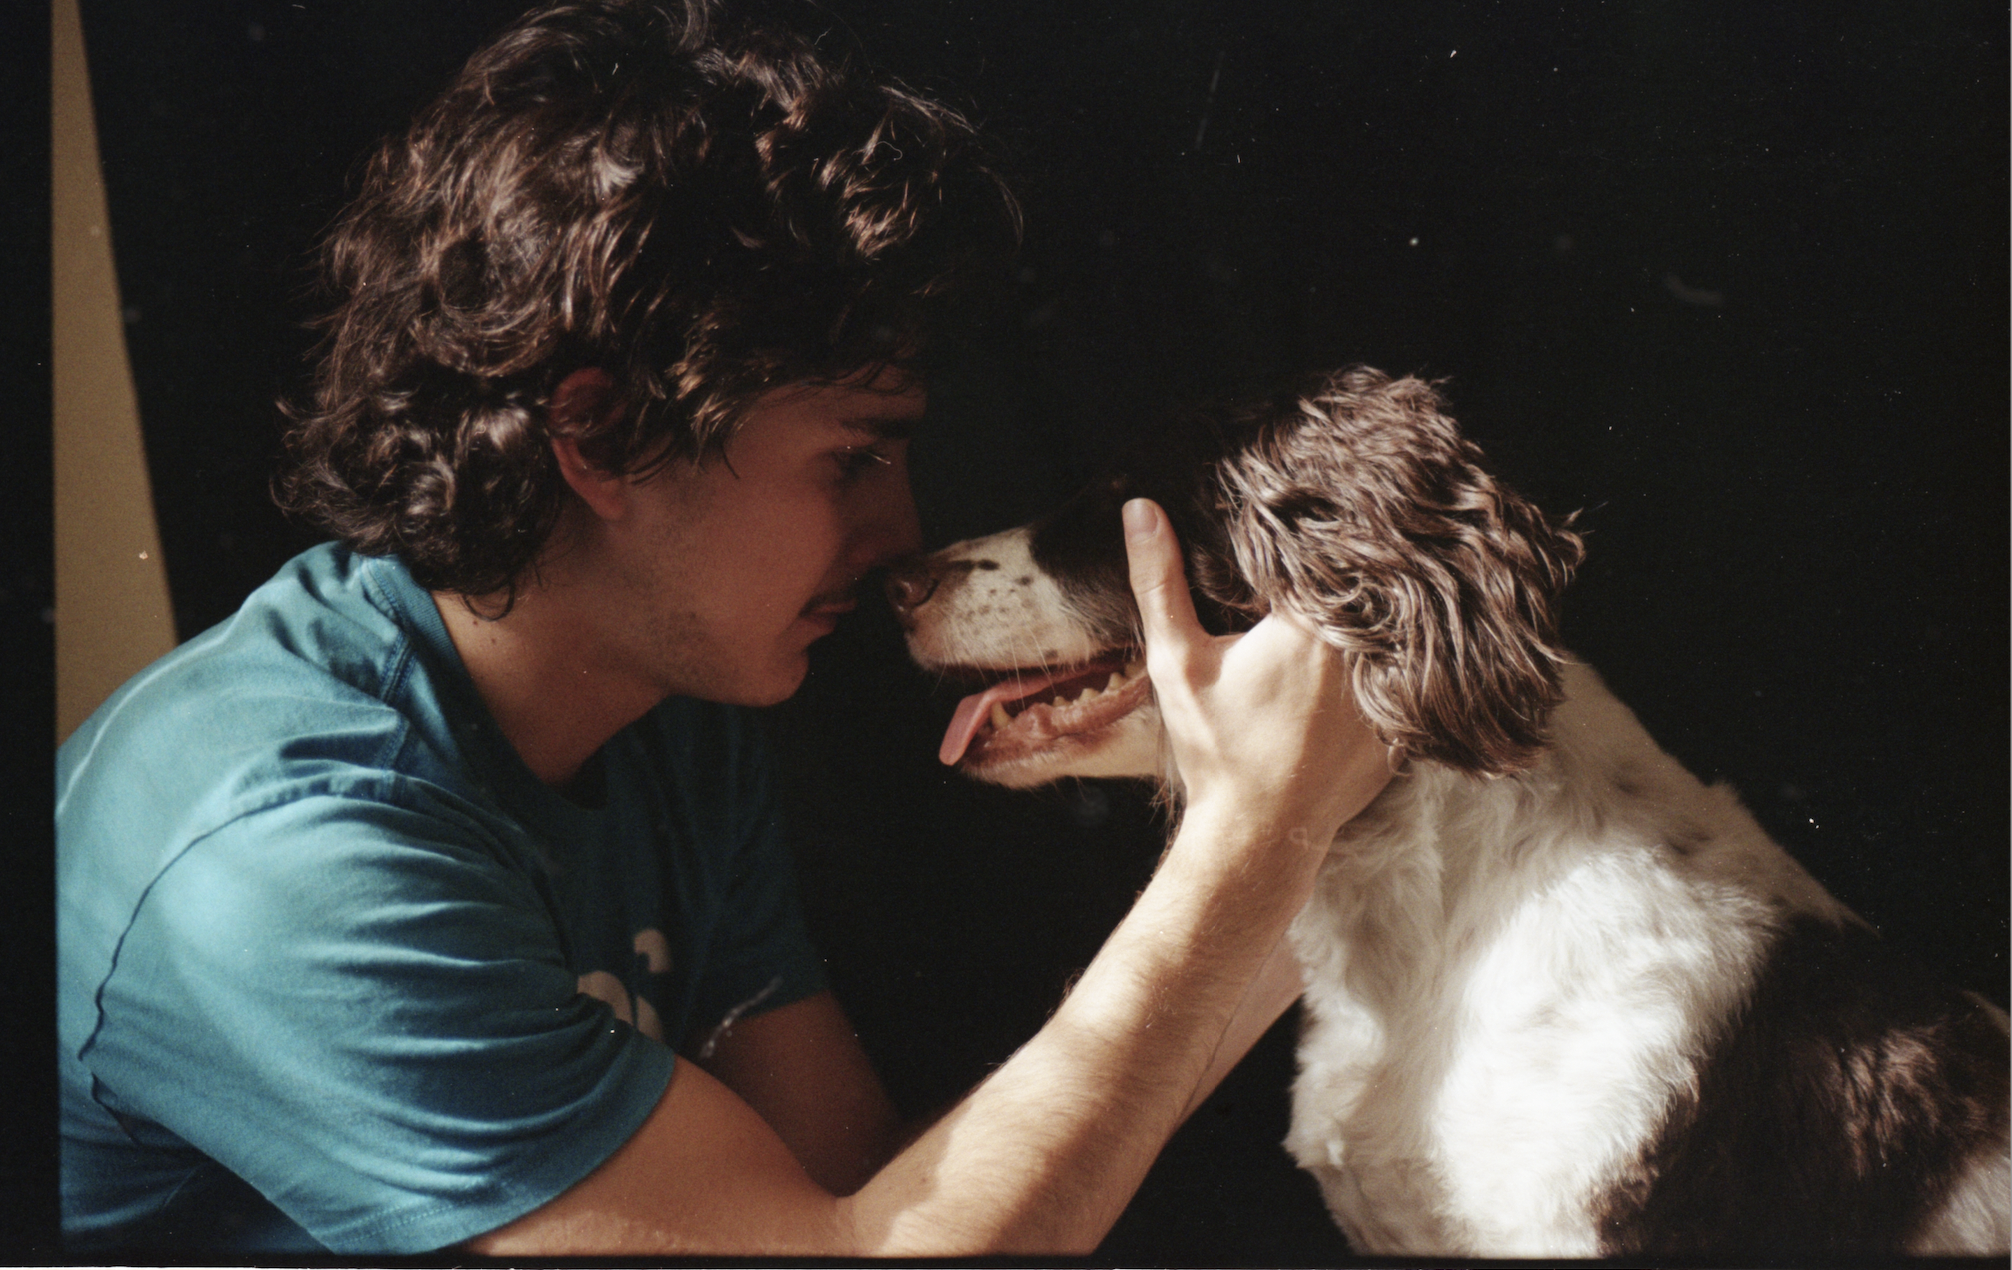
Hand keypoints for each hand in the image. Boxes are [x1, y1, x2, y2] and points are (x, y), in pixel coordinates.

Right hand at [1122, 497, 1391, 845]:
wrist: (1258, 833)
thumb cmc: (1216, 748)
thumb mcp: (1178, 661)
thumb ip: (1159, 581)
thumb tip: (1140, 509)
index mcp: (1310, 623)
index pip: (1329, 552)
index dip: (1318, 534)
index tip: (1309, 517)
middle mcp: (1363, 650)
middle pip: (1372, 585)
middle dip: (1357, 567)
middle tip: (1349, 541)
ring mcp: (1391, 691)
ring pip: (1399, 628)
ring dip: (1383, 614)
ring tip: (1376, 588)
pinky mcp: (1406, 726)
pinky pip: (1413, 677)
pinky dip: (1398, 663)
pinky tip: (1380, 657)